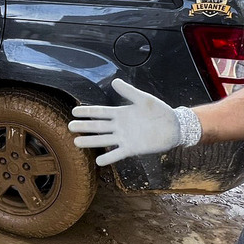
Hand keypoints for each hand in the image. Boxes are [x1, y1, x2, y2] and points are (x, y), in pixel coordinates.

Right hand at [69, 78, 192, 165]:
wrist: (174, 127)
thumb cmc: (159, 111)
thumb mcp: (143, 99)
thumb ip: (128, 91)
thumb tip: (114, 81)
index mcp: (120, 113)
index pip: (100, 112)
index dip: (87, 112)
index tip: (74, 111)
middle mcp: (119, 126)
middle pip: (97, 126)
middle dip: (84, 126)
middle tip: (69, 127)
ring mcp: (124, 138)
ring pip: (103, 140)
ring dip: (90, 141)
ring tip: (76, 142)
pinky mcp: (132, 149)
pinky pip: (117, 154)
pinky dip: (108, 158)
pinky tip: (98, 162)